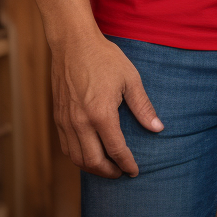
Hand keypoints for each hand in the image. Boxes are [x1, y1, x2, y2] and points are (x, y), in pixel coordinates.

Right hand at [50, 30, 162, 177]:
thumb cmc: (105, 58)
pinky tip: (88, 153)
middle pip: (94, 161)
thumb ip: (143, 106)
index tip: (134, 171)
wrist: (73, 44)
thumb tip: (158, 128)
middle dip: (109, 172)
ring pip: (76, 158)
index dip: (127, 164)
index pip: (116, 150)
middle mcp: (80, 123)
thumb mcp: (130, 79)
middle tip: (121, 172)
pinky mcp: (58, 117)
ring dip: (92, 167)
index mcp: (101, 114)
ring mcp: (66, 121)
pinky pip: (66, 147)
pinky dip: (77, 156)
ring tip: (107, 167)